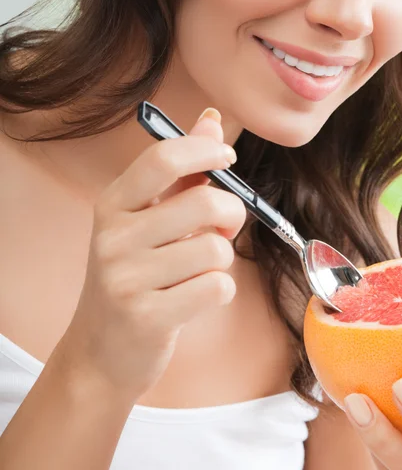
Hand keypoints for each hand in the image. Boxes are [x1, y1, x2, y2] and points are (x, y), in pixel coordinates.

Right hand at [56, 108, 245, 401]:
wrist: (102, 352)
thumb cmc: (136, 275)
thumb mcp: (147, 219)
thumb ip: (182, 170)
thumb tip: (212, 119)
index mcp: (113, 204)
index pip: (164, 158)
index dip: (206, 150)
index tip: (228, 158)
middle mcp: (113, 237)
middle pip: (204, 203)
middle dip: (231, 214)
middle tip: (223, 228)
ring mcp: (126, 279)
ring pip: (217, 250)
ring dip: (222, 260)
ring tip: (198, 269)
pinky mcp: (147, 317)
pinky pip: (218, 288)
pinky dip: (220, 291)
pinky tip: (194, 296)